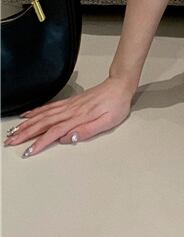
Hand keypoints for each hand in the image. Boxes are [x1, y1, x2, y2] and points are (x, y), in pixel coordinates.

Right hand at [3, 77, 135, 156]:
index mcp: (79, 118)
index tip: (28, 151)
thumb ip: (87, 131)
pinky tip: (28, 115)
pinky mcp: (70, 101)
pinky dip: (36, 111)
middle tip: (11, 141)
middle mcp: (71, 111)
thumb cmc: (116, 105)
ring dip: (27, 123)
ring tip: (14, 130)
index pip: (54, 132)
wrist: (120, 86)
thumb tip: (68, 138)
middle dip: (26, 133)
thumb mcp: (108, 122)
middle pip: (44, 123)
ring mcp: (69, 105)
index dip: (40, 142)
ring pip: (43, 115)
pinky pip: (50, 106)